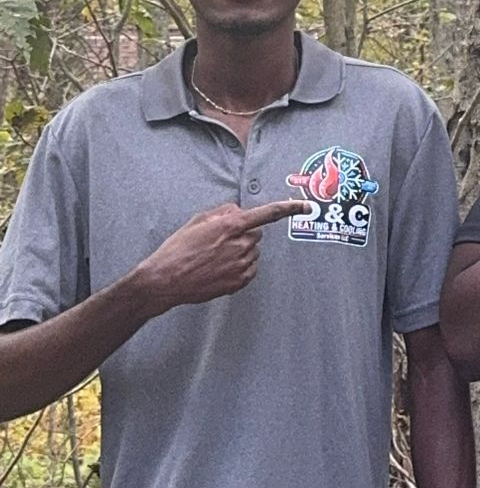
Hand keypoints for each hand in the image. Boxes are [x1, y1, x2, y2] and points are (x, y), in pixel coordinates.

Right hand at [130, 200, 308, 313]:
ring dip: (240, 251)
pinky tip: (218, 268)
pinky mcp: (241, 281)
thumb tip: (239, 211)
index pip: (267, 214)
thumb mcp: (197, 222)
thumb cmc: (178, 249)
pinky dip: (239, 266)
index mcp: (230, 226)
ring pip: (253, 252)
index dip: (289, 209)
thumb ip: (223, 213)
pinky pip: (250, 268)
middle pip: (256, 234)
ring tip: (213, 257)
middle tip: (219, 241)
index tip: (306, 206)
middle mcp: (240, 244)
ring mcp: (242, 264)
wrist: (166, 280)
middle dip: (243, 234)